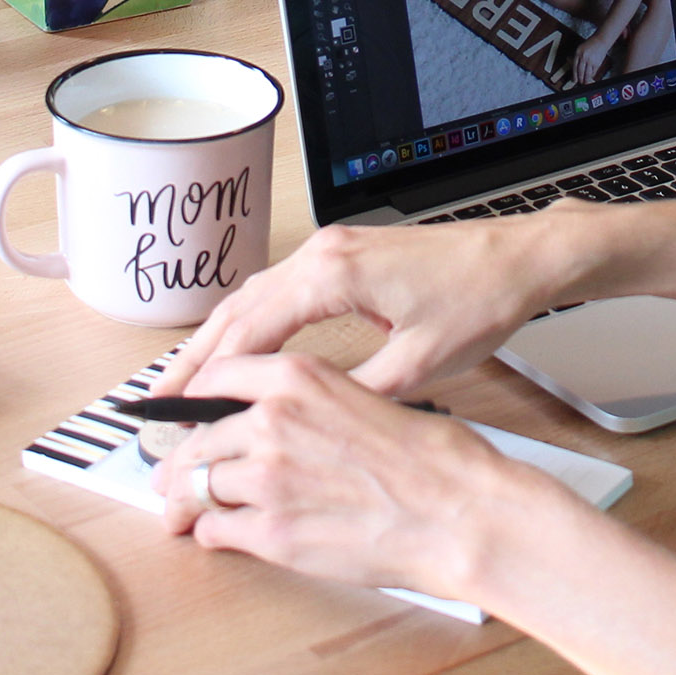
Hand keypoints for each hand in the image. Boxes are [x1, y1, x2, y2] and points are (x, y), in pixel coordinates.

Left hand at [153, 351, 573, 599]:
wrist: (458, 510)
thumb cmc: (432, 458)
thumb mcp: (363, 394)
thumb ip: (305, 402)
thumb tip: (270, 416)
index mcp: (296, 377)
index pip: (214, 378)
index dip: (191, 403)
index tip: (182, 416)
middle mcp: (271, 420)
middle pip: (197, 438)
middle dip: (180, 462)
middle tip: (169, 477)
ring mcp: (267, 477)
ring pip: (199, 485)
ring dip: (189, 503)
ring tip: (182, 514)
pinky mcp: (272, 530)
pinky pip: (216, 530)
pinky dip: (211, 534)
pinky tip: (218, 536)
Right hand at [159, 210, 586, 398]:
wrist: (518, 258)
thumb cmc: (479, 301)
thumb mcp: (420, 364)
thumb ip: (359, 394)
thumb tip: (313, 425)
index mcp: (334, 275)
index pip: (251, 331)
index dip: (211, 375)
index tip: (179, 411)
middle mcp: (323, 254)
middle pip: (238, 309)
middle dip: (195, 357)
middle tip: (156, 402)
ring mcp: (332, 250)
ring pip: (254, 296)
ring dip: (218, 338)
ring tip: (185, 382)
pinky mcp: (345, 255)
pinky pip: (279, 289)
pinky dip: (250, 322)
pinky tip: (238, 349)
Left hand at [573, 28, 619, 84]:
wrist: (601, 40)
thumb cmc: (591, 44)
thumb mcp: (580, 48)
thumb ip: (577, 57)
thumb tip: (575, 68)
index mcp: (578, 53)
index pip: (574, 67)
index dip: (574, 75)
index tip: (574, 80)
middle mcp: (584, 57)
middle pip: (580, 71)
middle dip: (580, 79)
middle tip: (579, 83)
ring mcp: (591, 60)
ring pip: (587, 73)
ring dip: (586, 79)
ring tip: (585, 82)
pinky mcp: (597, 63)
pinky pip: (593, 72)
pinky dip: (592, 76)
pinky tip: (590, 77)